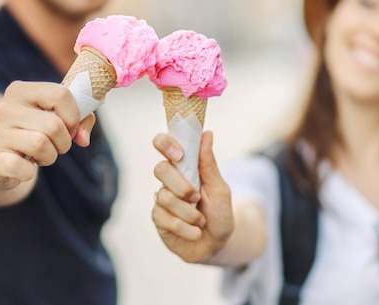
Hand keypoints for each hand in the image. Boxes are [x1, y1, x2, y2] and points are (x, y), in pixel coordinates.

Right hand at [0, 81, 93, 190]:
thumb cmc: (32, 133)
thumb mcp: (54, 117)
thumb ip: (80, 120)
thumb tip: (83, 138)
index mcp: (21, 91)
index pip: (60, 94)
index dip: (74, 115)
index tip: (70, 127)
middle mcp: (6, 108)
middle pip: (54, 125)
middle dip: (64, 141)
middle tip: (54, 145)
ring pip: (41, 144)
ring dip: (50, 156)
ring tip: (40, 155)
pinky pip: (24, 169)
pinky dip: (30, 173)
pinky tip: (25, 168)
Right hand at [152, 131, 233, 262]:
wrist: (218, 244)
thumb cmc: (219, 213)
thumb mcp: (220, 189)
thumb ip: (209, 164)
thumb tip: (207, 134)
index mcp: (183, 167)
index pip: (163, 144)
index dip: (166, 143)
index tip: (179, 155)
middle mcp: (169, 180)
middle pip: (161, 169)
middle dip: (182, 186)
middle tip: (197, 197)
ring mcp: (161, 199)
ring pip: (165, 197)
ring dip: (189, 213)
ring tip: (201, 221)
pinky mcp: (158, 219)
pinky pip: (165, 218)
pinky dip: (185, 228)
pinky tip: (194, 232)